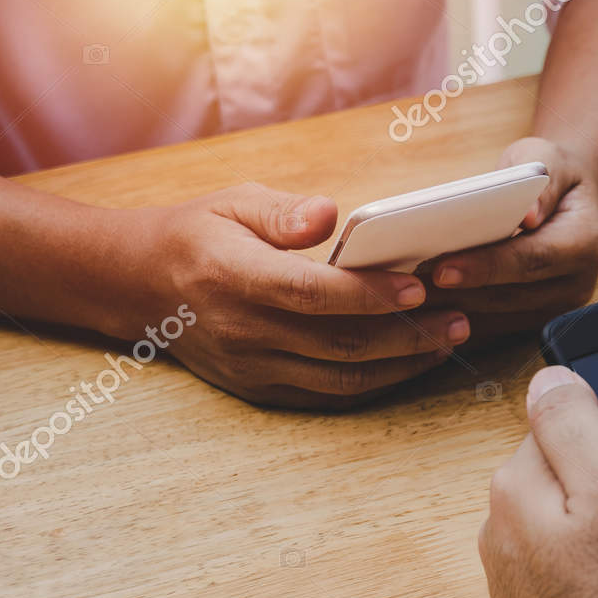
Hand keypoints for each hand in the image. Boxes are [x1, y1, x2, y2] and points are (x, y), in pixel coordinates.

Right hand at [116, 184, 466, 408]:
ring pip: (340, 377)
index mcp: (232, 275)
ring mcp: (252, 367)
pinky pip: (329, 394)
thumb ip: (283, 211)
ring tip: (448, 341)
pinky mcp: (261, 390)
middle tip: (459, 319)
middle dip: (407, 335)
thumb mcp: (231, 203)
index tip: (420, 287)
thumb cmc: (198, 235)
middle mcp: (242, 329)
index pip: (310, 292)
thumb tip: (331, 215)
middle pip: (338, 342)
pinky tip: (412, 362)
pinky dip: (376, 382)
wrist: (137, 287)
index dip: (367, 295)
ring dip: (402, 364)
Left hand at [426, 138, 597, 340]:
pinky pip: (494, 327)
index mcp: (586, 243)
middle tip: (406, 287)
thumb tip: (528, 214)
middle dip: (458, 292)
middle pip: (511, 294)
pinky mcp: (538, 321)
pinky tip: (422, 307)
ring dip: (451, 310)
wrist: (569, 200)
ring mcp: (559, 308)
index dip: (487, 267)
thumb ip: (540, 179)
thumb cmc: (551, 174)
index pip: (533, 259)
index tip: (442, 269)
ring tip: (406, 297)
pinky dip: (457, 318)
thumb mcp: (547, 157)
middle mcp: (578, 284)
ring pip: (498, 317)